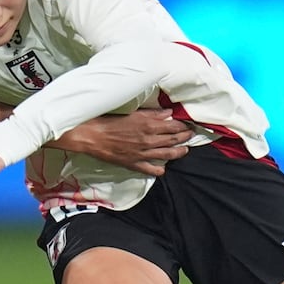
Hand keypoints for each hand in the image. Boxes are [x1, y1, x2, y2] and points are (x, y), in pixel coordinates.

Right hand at [55, 108, 190, 175]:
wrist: (92, 136)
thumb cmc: (110, 121)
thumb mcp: (133, 113)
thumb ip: (152, 114)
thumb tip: (169, 113)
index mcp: (149, 125)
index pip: (173, 126)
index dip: (183, 126)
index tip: (189, 125)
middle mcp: (149, 140)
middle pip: (173, 140)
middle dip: (184, 137)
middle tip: (191, 135)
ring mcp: (142, 154)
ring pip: (167, 154)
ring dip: (179, 152)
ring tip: (185, 150)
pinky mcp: (134, 163)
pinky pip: (150, 169)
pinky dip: (159, 170)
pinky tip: (163, 169)